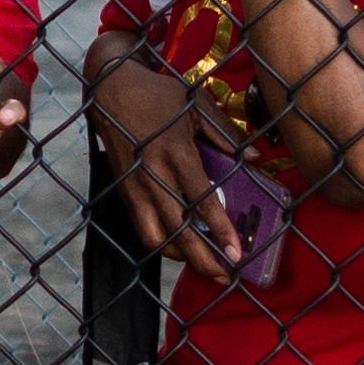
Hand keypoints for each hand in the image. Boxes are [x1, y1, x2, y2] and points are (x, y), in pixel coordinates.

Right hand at [90, 59, 241, 282]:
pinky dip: (162, 244)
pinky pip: (142, 228)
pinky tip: (180, 249)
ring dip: (180, 257)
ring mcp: (136, 187)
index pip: (201, 202)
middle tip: (224, 275)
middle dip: (202, 259)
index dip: (220, 231)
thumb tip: (254, 158)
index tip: (236, 252)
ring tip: (204, 264)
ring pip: (155, 238)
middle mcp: (154, 176)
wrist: (109, 89)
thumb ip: (226, 133)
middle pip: (179, 231)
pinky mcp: (124, 192)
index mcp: (176, 153)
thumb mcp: (196, 105)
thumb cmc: (158, 96)